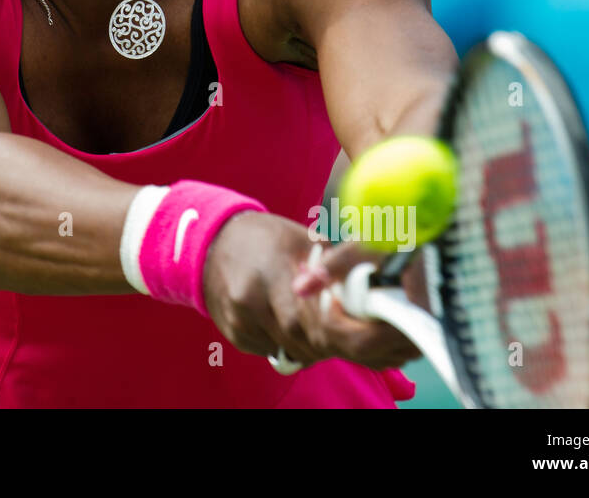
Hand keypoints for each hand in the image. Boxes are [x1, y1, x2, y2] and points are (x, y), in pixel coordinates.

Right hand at [203, 212, 421, 371]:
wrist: (210, 242)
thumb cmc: (265, 238)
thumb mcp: (303, 242)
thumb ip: (335, 272)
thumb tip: (375, 295)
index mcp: (273, 277)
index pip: (321, 324)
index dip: (355, 334)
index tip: (379, 328)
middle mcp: (253, 305)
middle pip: (311, 343)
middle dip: (343, 341)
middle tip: (367, 331)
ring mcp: (241, 324)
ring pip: (297, 351)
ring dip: (322, 344)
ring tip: (338, 325)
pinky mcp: (236, 337)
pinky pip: (277, 350)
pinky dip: (297, 342)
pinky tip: (303, 325)